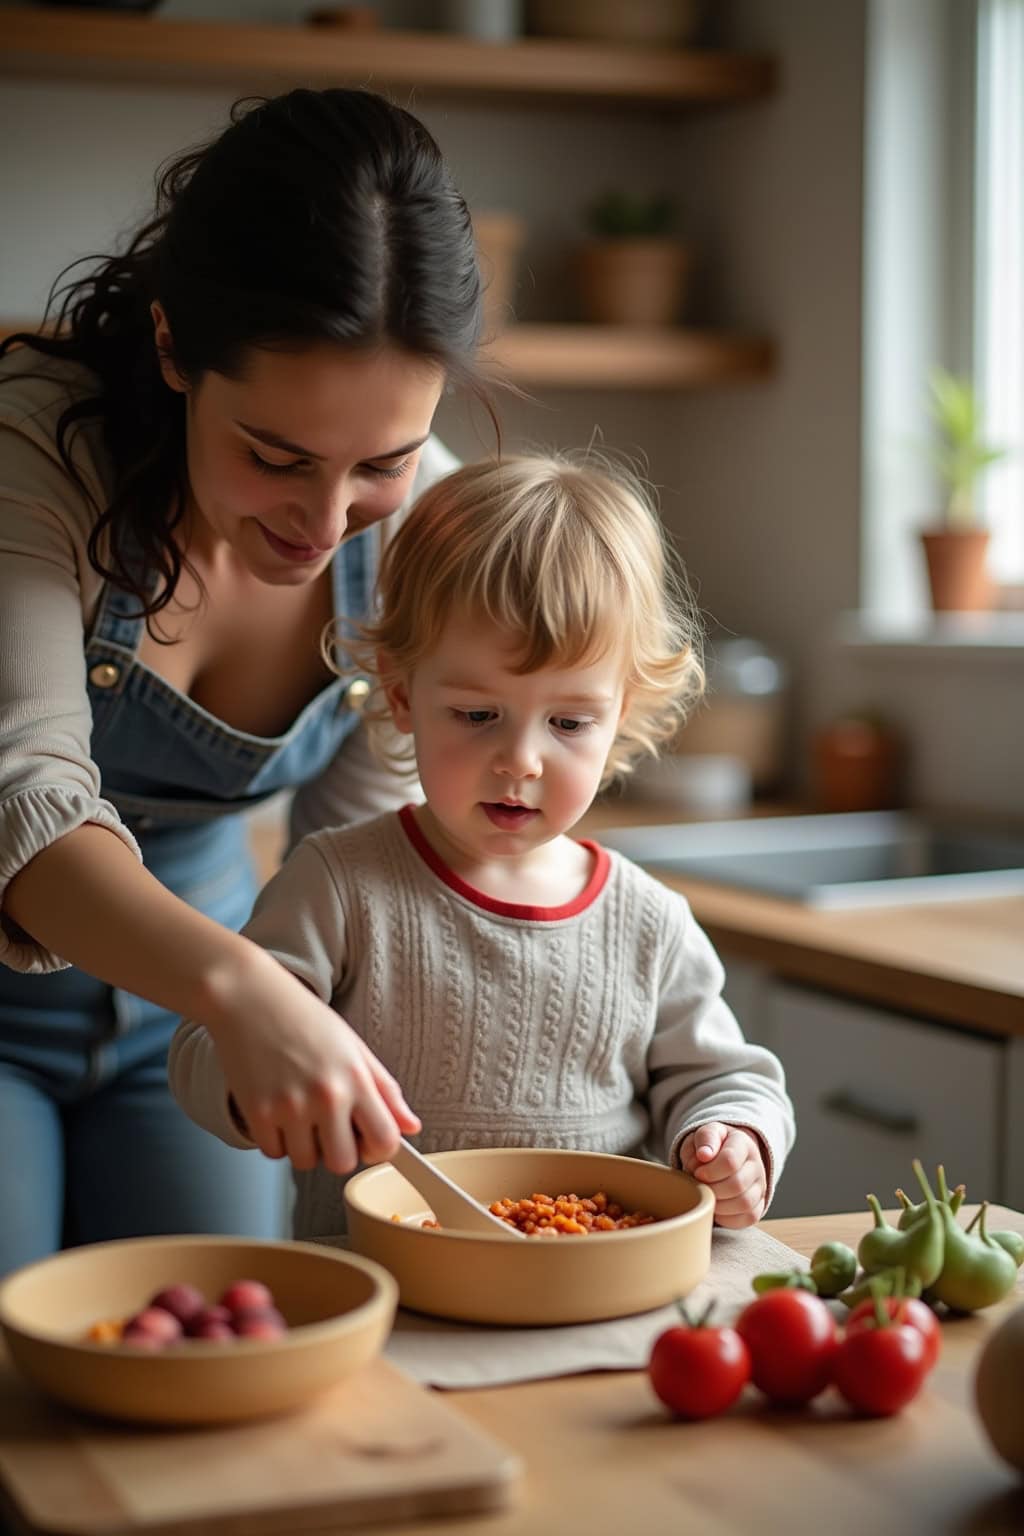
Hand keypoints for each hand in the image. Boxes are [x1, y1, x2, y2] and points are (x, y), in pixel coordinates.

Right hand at [208, 948, 419, 1175]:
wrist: (248, 996)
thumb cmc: (301, 1017)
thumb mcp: (353, 1047)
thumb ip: (386, 1091)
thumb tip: (412, 1127)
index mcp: (356, 1078)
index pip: (385, 1141)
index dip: (378, 1147)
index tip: (367, 1138)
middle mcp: (326, 1095)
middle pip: (343, 1163)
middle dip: (338, 1151)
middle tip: (329, 1125)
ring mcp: (289, 1107)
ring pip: (306, 1162)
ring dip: (304, 1146)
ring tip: (299, 1111)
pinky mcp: (257, 1113)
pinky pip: (274, 1153)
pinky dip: (276, 1140)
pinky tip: (276, 1110)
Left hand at [679, 1122, 767, 1228]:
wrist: (722, 1156)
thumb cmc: (711, 1146)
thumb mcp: (704, 1134)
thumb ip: (704, 1139)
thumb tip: (704, 1155)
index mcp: (743, 1143)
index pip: (730, 1160)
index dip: (710, 1171)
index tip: (697, 1173)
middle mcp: (757, 1165)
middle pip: (737, 1184)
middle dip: (712, 1189)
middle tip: (700, 1187)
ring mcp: (760, 1187)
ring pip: (745, 1203)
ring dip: (719, 1205)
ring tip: (707, 1198)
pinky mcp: (759, 1205)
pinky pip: (749, 1218)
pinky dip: (728, 1218)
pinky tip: (716, 1209)